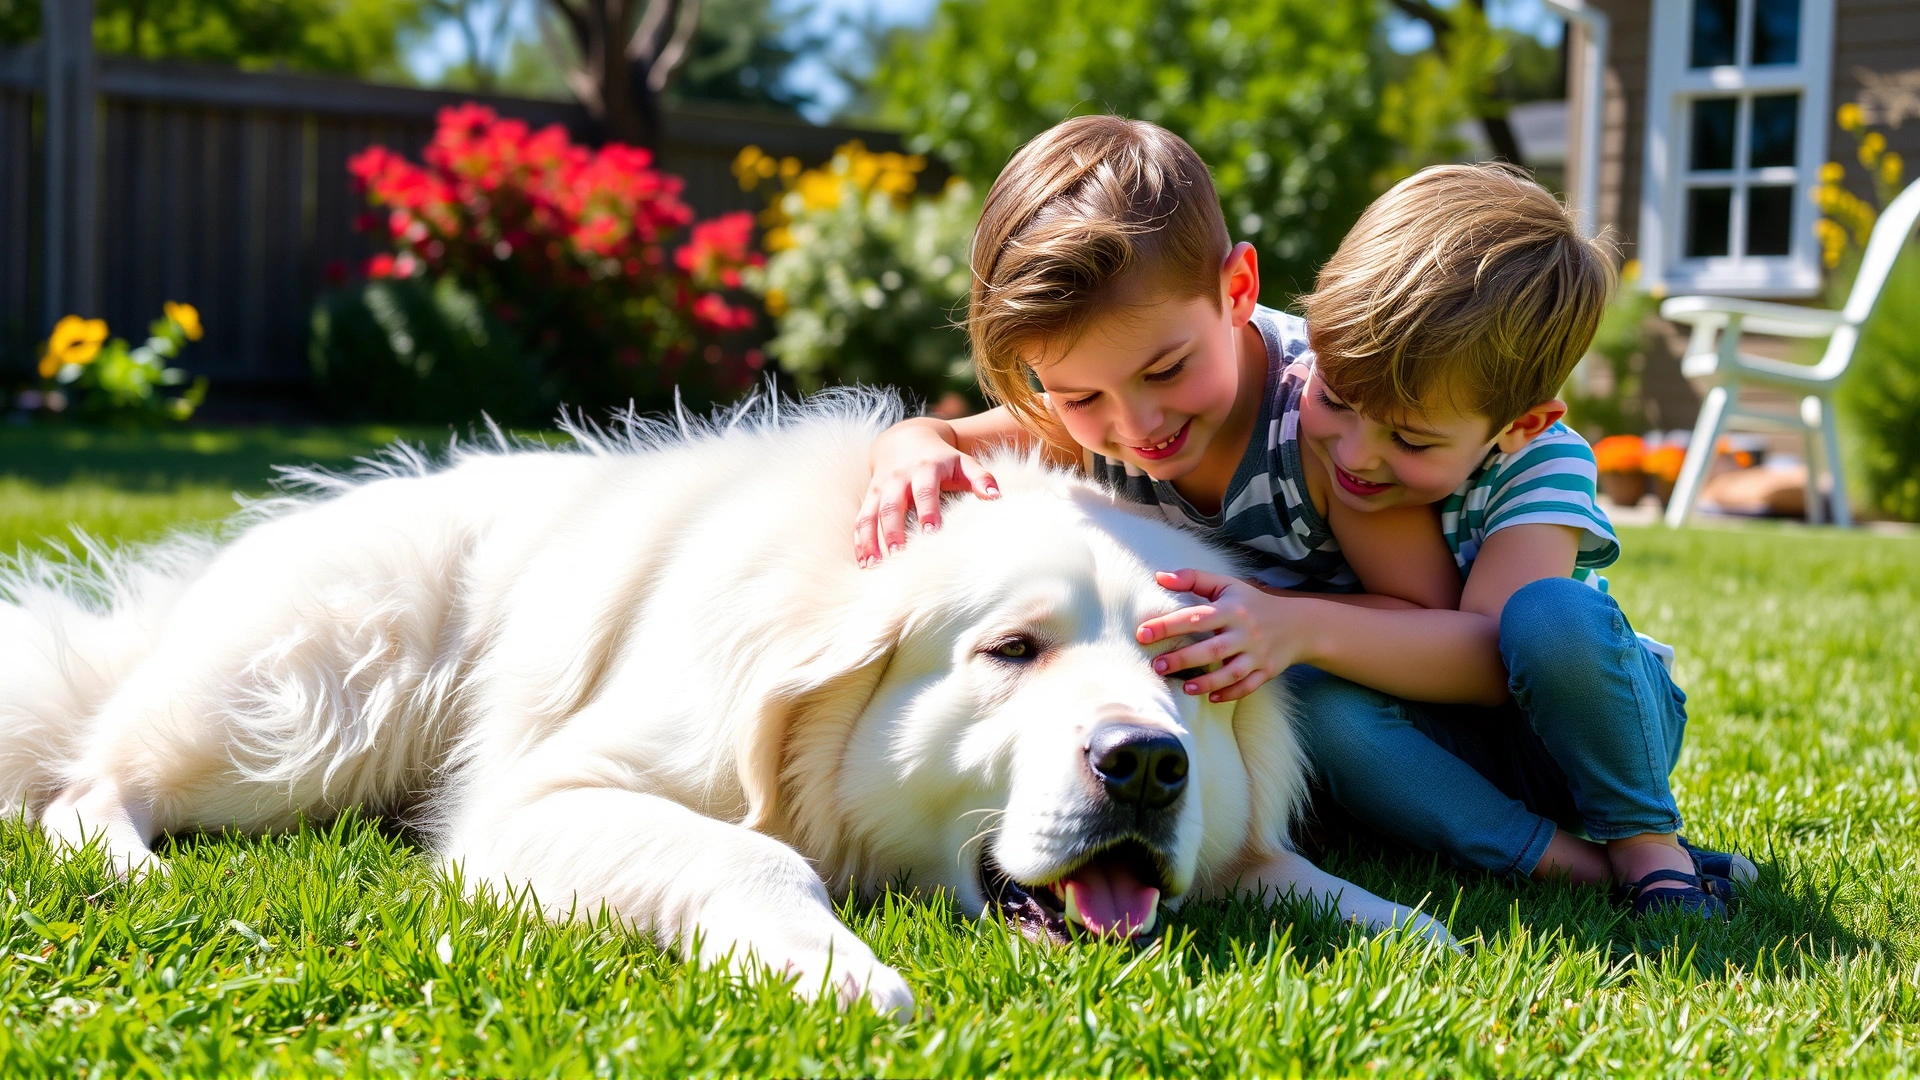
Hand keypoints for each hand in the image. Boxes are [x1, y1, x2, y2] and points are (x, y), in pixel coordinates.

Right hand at [855, 419, 998, 565]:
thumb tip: (996, 497)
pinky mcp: (869, 497)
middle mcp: (898, 477)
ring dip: (870, 540)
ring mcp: (880, 488)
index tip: (931, 533)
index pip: (924, 490)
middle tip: (898, 555)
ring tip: (873, 565)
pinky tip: (863, 563)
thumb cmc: (941, 458)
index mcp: (925, 468)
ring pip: (871, 514)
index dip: (927, 511)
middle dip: (893, 530)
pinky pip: (860, 519)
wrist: (905, 439)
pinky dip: (859, 541)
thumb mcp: (963, 462)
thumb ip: (981, 478)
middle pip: (892, 505)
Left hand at [1136, 568, 1314, 701]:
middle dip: (1183, 659)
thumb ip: (1193, 579)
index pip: (1196, 617)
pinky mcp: (1267, 671)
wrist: (1298, 623)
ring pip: (1231, 672)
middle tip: (1157, 665)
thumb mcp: (1227, 585)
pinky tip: (1211, 698)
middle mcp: (1245, 632)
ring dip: (1207, 682)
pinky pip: (1248, 686)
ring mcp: (1258, 654)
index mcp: (1232, 609)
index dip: (1168, 625)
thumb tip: (1158, 577)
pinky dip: (1231, 693)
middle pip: (1212, 649)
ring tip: (1183, 687)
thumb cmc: (1252, 603)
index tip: (1142, 633)